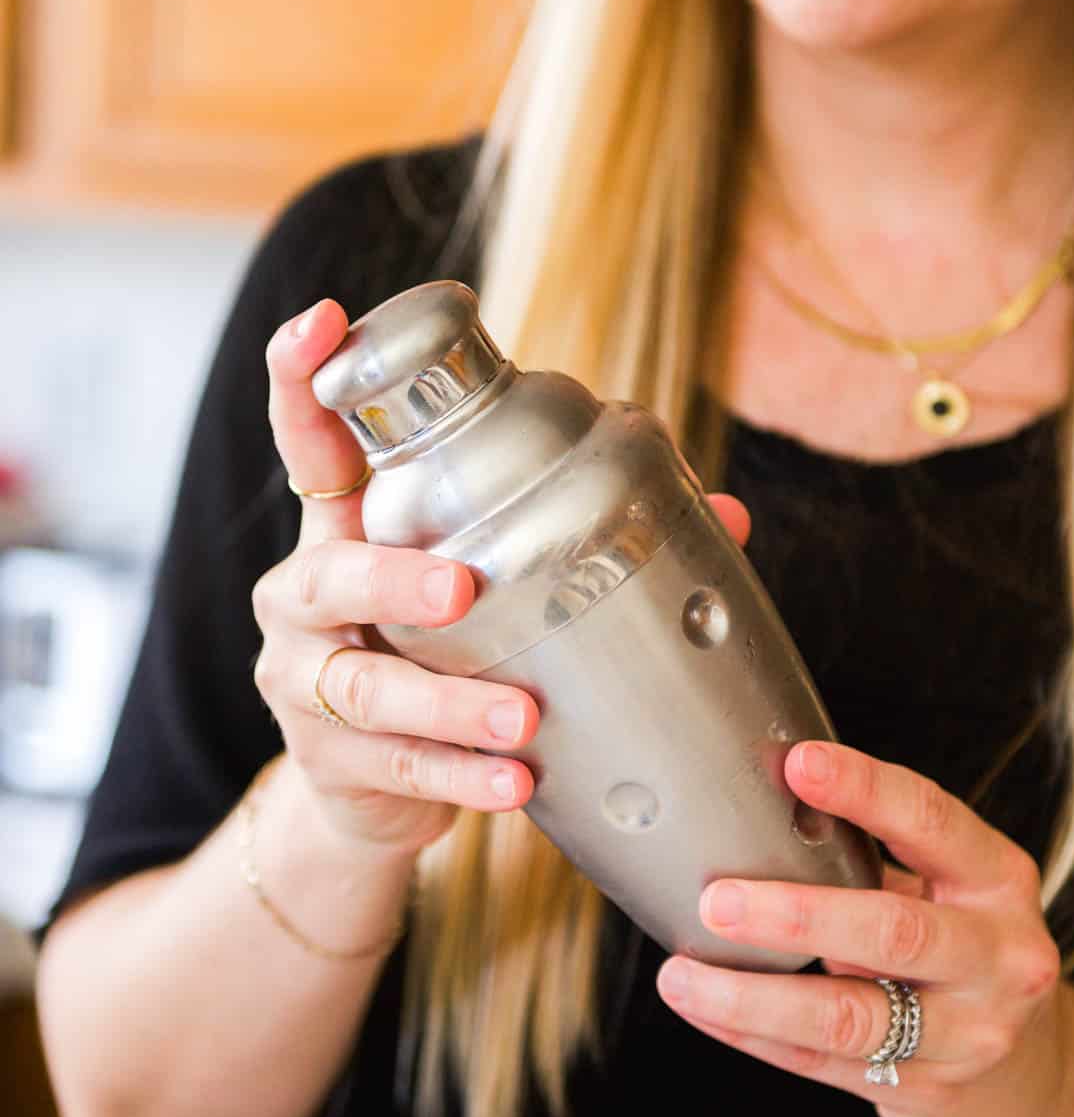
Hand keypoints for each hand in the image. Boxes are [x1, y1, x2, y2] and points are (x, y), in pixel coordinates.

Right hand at [254, 296, 752, 855]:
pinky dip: (460, 778)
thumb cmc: (443, 656)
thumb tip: (729, 513)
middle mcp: (307, 601)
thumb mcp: (487, 589)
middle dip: (392, 576)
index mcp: (347, 533)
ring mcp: (306, 687)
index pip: (310, 444)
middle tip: (463, 587)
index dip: (302, 378)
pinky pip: (398, 770)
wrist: (375, 796)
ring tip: (521, 717)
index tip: (320, 320)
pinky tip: (515, 785)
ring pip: (363, 688)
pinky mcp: (329, 766)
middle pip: (326, 573)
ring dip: (446, 700)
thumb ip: (584, 539)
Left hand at [656, 738, 1073, 1116]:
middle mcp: (998, 956)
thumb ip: (875, 858)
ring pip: (849, 1016)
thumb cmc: (963, 955)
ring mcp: (968, 1033)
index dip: (866, 789)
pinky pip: (823, 1062)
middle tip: (718, 900)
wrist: (1032, 1079)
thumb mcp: (949, 892)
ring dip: (753, 996)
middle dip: (796, 915)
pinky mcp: (928, 1091)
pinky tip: (705, 1010)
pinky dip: (754, 1035)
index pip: (933, 822)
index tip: (798, 764)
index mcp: (997, 880)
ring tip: (681, 975)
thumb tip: (756, 813)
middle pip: (894, 932)